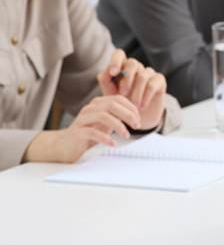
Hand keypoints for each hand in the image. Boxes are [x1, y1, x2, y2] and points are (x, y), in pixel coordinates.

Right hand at [22, 95, 141, 163]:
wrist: (64, 146)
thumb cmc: (87, 134)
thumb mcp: (105, 123)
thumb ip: (117, 116)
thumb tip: (136, 115)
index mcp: (97, 104)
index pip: (118, 99)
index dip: (131, 107)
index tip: (139, 118)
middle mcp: (90, 108)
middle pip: (112, 105)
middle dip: (128, 114)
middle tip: (137, 125)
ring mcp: (82, 120)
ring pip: (103, 116)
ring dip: (118, 125)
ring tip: (126, 135)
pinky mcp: (77, 132)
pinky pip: (92, 132)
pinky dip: (105, 138)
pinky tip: (113, 144)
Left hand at [97, 49, 166, 129]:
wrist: (137, 118)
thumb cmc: (121, 103)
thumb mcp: (109, 93)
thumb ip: (105, 80)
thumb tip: (107, 70)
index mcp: (122, 67)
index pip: (119, 54)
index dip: (116, 60)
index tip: (113, 73)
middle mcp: (136, 67)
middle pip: (132, 62)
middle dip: (126, 79)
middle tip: (123, 94)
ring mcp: (149, 73)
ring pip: (142, 76)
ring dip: (136, 93)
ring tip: (133, 105)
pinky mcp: (159, 80)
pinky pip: (152, 85)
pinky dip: (145, 96)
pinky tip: (142, 105)